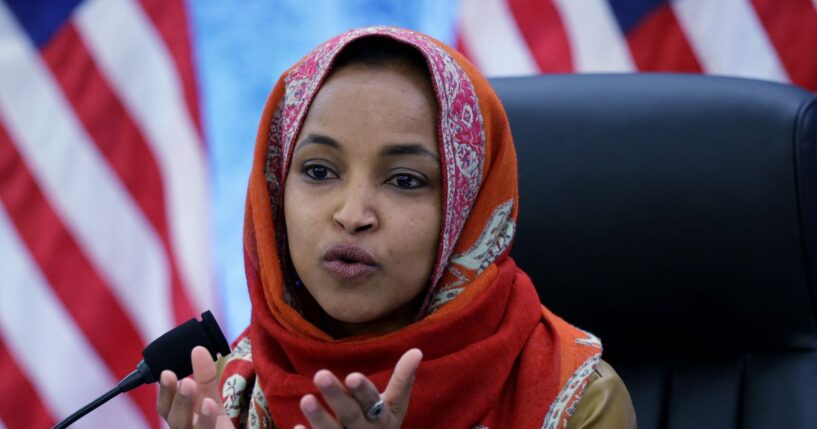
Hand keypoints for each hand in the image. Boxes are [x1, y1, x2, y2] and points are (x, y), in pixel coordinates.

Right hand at [156, 346, 234, 428]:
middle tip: (187, 383)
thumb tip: (198, 349)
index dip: (165, 391)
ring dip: (199, 417)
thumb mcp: (209, 398)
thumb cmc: (213, 423)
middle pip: (177, 421)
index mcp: (181, 418)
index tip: (167, 372)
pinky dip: (211, 424)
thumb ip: (204, 377)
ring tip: (206, 401)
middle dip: (180, 402)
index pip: (166, 407)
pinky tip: (215, 411)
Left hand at [294, 348, 422, 428]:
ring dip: (319, 417)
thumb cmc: (382, 424)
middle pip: (351, 415)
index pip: (373, 401)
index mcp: (383, 418)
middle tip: (320, 374)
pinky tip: (297, 428)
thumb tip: (416, 350)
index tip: (351, 376)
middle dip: (336, 396)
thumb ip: (403, 379)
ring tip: (305, 399)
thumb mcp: (396, 405)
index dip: (363, 390)